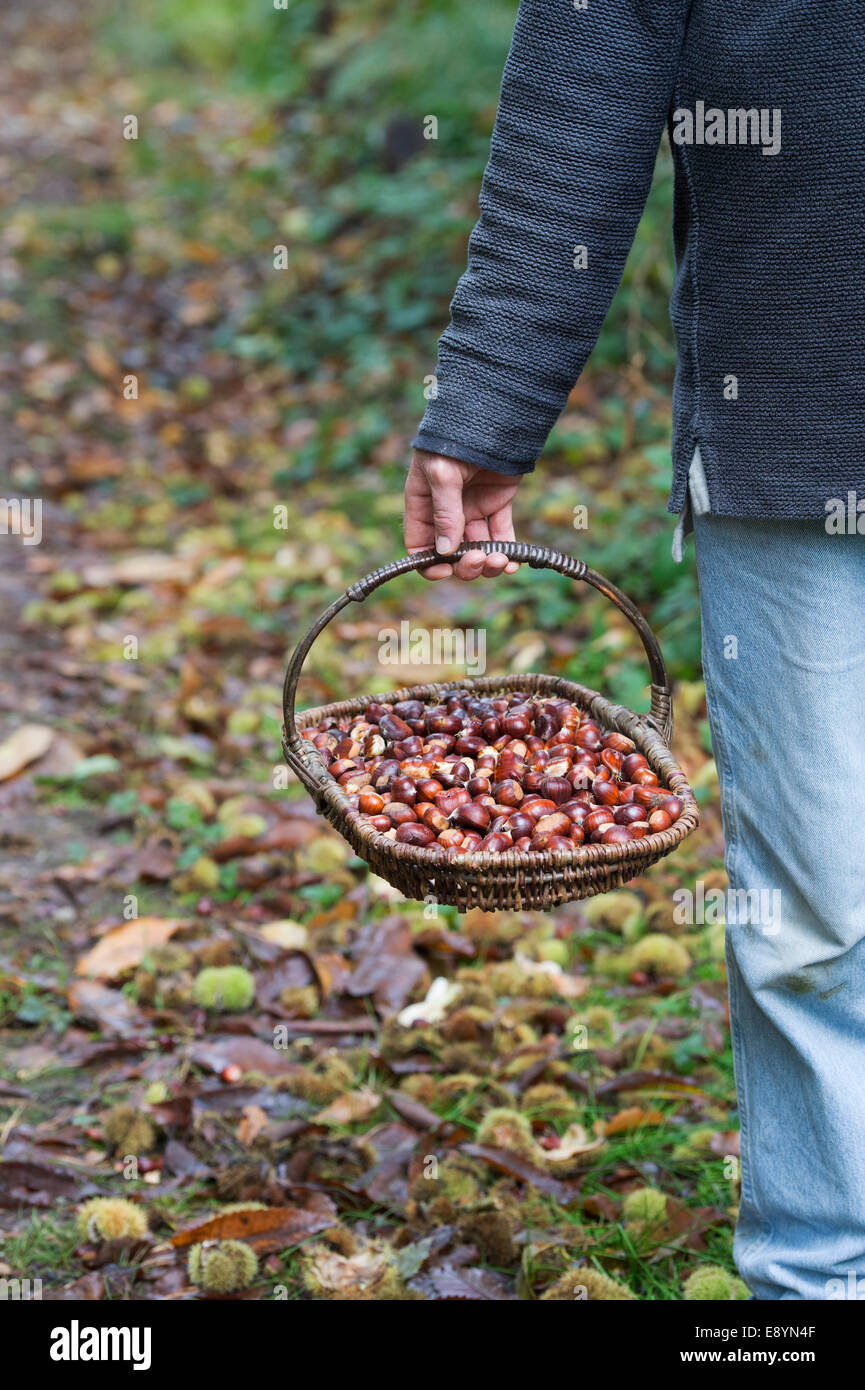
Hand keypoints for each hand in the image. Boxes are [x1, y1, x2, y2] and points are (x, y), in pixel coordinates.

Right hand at [403, 449, 522, 580]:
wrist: (491, 412)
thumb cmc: (456, 439)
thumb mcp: (442, 474)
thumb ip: (444, 513)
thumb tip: (445, 552)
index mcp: (423, 504)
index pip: (420, 545)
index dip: (429, 564)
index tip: (446, 571)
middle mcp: (446, 511)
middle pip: (452, 554)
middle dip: (465, 565)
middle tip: (479, 560)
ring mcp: (472, 509)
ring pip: (478, 548)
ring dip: (488, 562)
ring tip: (501, 561)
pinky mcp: (497, 504)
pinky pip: (501, 535)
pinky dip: (507, 551)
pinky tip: (513, 562)